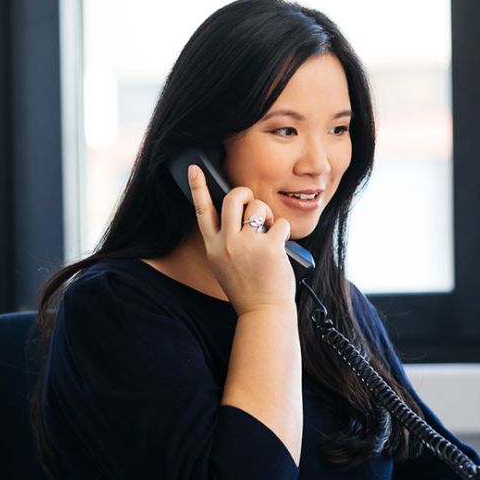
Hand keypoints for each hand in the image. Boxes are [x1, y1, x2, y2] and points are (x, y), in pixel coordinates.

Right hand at [189, 164, 295, 315]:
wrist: (263, 312)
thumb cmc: (248, 287)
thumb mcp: (225, 264)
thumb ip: (226, 239)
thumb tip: (240, 211)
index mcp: (213, 247)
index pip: (202, 210)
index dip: (197, 187)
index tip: (194, 168)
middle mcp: (226, 244)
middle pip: (234, 199)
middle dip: (247, 194)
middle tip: (253, 205)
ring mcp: (247, 245)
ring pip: (259, 207)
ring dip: (269, 216)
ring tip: (270, 234)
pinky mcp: (269, 248)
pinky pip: (280, 223)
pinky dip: (284, 231)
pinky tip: (281, 246)